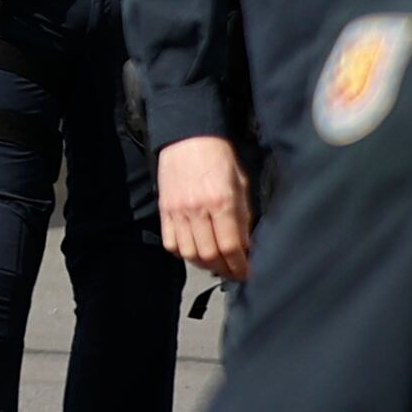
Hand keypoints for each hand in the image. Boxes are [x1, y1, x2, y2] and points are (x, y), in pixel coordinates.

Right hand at [156, 134, 253, 281]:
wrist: (189, 138)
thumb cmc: (219, 159)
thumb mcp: (241, 185)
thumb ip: (243, 217)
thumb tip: (245, 245)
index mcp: (222, 201)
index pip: (230, 246)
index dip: (240, 266)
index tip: (246, 273)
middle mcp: (198, 209)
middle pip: (209, 254)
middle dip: (224, 269)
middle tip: (233, 272)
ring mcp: (178, 211)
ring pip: (188, 253)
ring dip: (203, 264)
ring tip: (215, 263)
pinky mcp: (165, 210)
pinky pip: (170, 242)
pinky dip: (183, 253)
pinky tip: (194, 251)